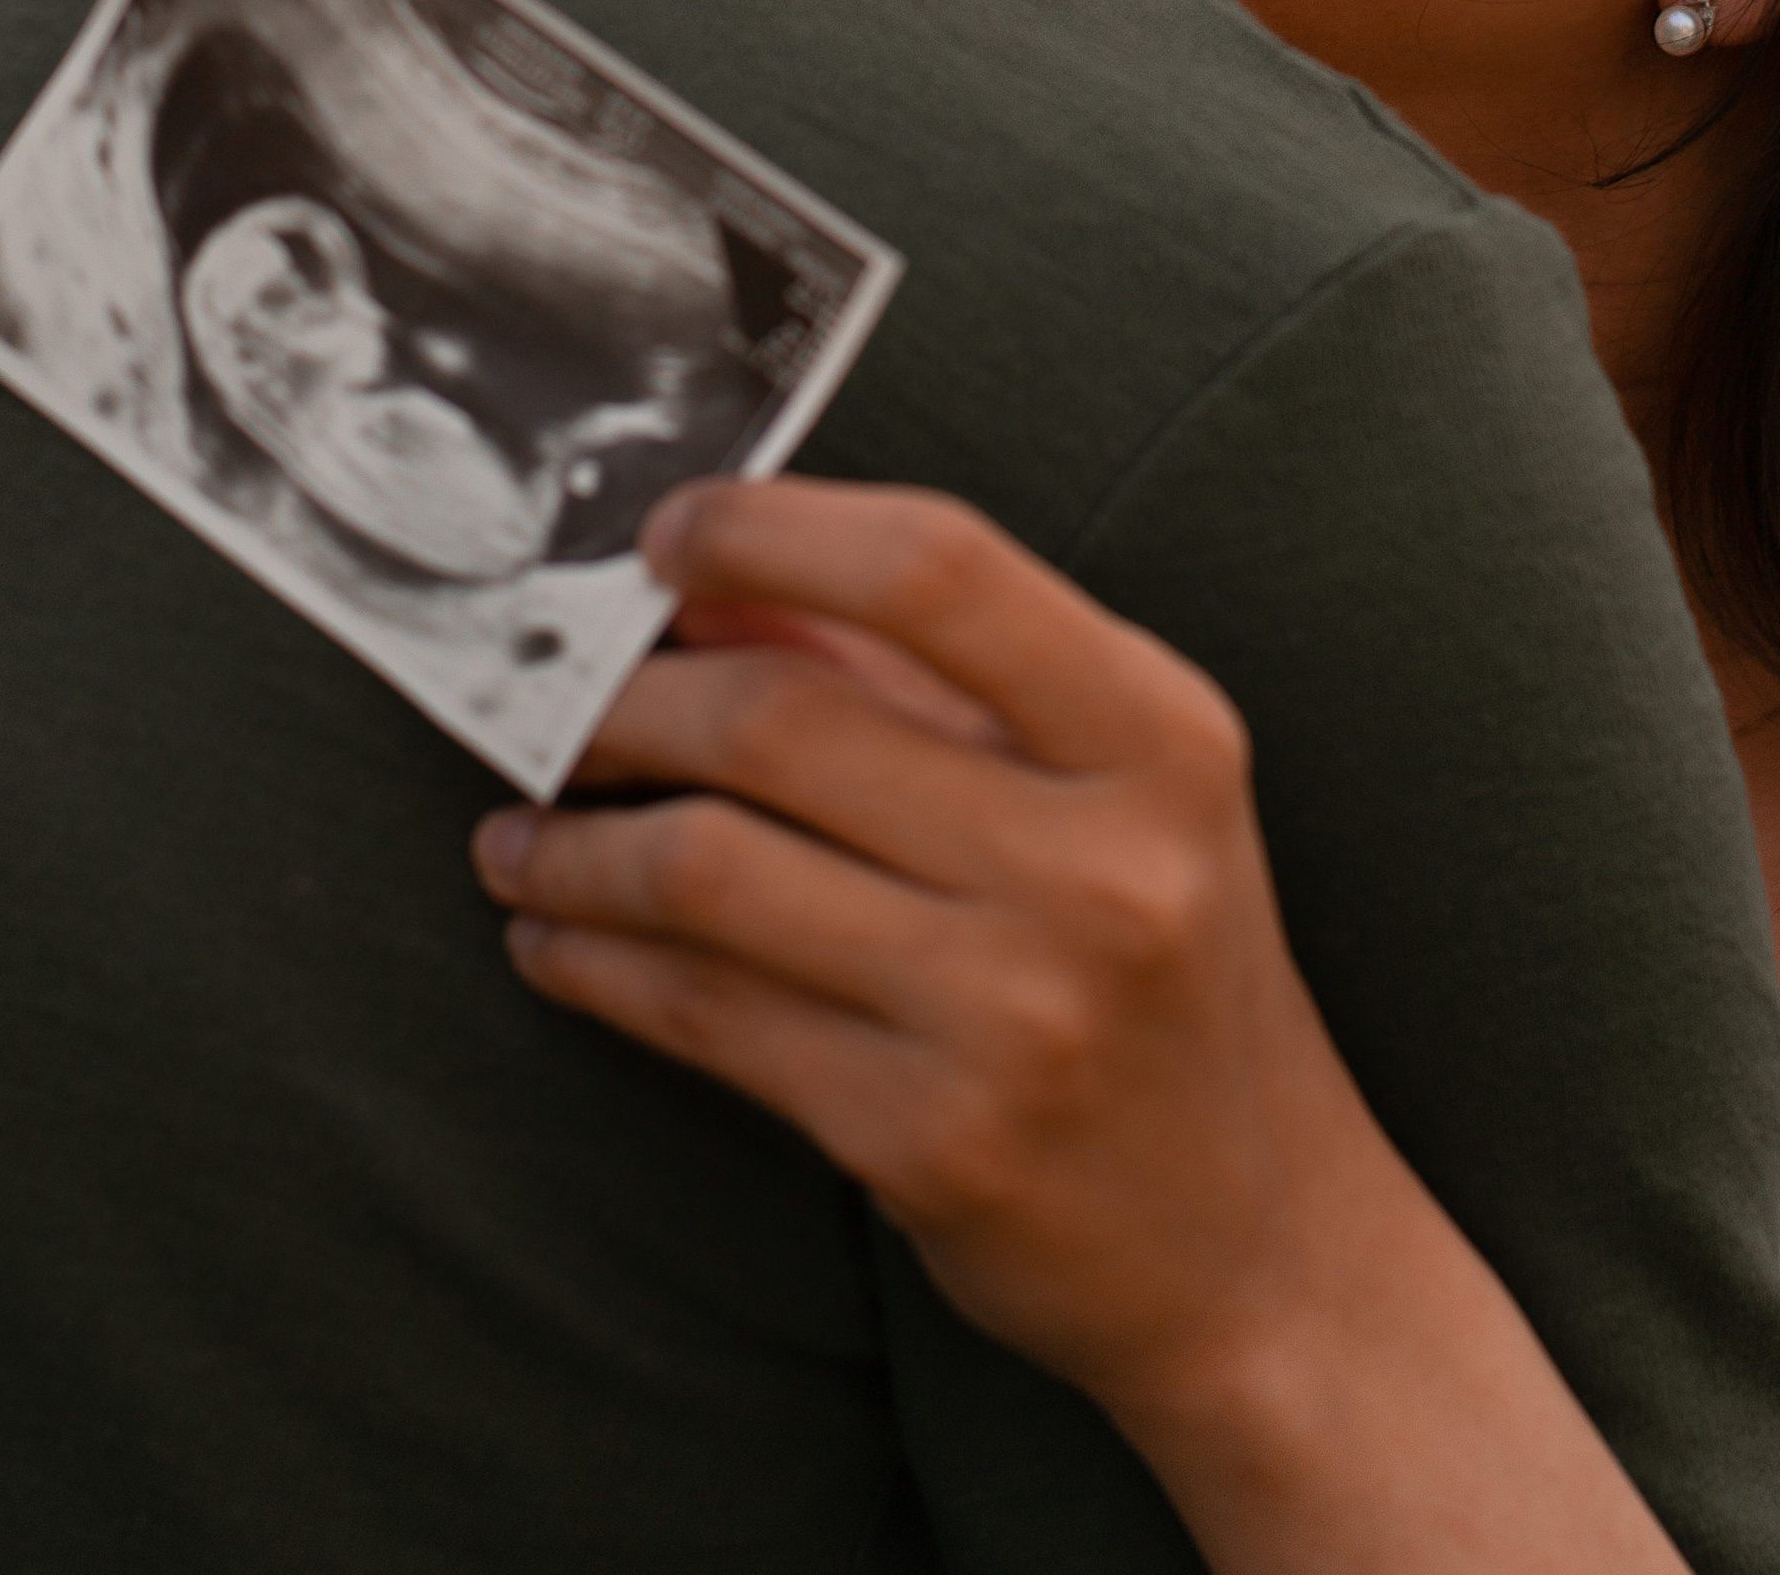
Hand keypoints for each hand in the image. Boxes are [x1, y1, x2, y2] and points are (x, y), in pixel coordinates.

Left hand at [473, 478, 1317, 1430]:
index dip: (771, 531)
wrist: (1258, 1248)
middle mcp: (1100, 865)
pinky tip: (557, 939)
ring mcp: (1015, 1012)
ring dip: (576, 844)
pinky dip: (596, 963)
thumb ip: (924, 672)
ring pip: (710, 871)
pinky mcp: (931, 1141)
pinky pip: (706, 1017)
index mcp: (1157, 736)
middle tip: (554, 701)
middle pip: (781, 719)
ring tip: (522, 833)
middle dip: (625, 698)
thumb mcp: (1106, 787)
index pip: (936, 569)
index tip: (667, 536)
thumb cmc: (1158, 965)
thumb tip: (709, 581)